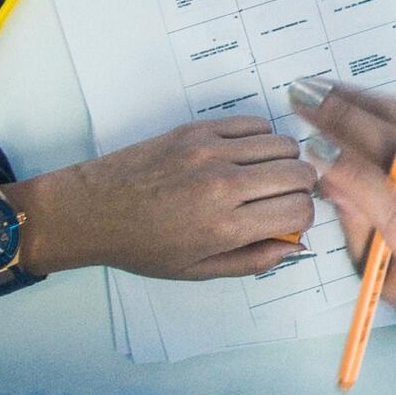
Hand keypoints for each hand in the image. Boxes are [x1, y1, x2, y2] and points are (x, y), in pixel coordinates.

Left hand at [26, 118, 319, 280]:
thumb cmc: (141, 247)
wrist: (92, 211)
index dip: (303, 218)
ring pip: (283, 145)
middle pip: (300, 174)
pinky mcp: (198, 129)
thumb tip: (294, 245)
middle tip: (283, 198)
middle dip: (301, 189)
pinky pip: (254, 123)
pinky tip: (246, 156)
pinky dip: (262, 139)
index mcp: (224, 227)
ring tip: (265, 176)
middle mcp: (224, 185)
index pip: (299, 211)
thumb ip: (252, 261)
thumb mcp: (197, 271)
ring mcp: (211, 151)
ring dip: (285, 162)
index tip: (290, 221)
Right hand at [297, 83, 395, 326]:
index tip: (314, 146)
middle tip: (310, 102)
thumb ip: (352, 218)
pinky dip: (395, 105)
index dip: (354, 172)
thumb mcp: (368, 267)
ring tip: (328, 92)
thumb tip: (327, 167)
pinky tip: (360, 98)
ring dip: (370, 103)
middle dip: (353, 122)